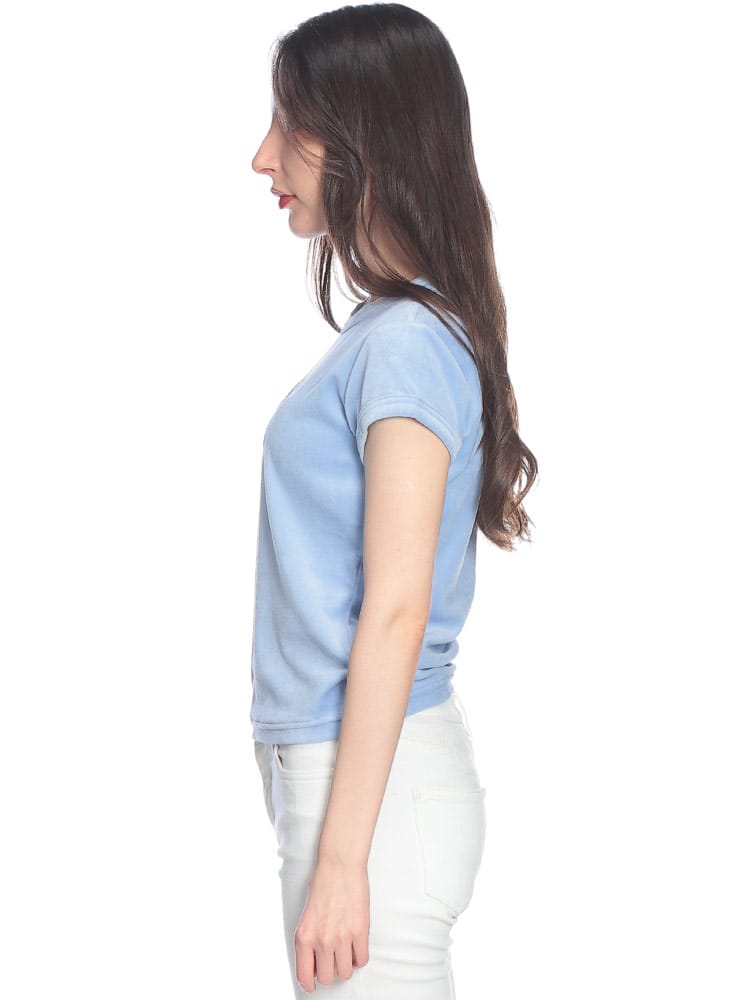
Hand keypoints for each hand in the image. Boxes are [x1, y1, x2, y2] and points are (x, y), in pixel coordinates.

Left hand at [294, 854, 369, 992]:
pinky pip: (362, 959)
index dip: (309, 983)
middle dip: (330, 971)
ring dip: (346, 964)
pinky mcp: (360, 931)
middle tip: (332, 959)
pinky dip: (359, 956)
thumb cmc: (322, 884)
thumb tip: (315, 962)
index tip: (312, 982)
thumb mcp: (306, 916)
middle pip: (327, 977)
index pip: (304, 976)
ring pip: (345, 972)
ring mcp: (342, 937)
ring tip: (345, 950)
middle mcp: (321, 940)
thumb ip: (309, 940)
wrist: (339, 864)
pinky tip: (356, 944)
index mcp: (303, 937)